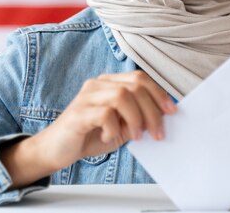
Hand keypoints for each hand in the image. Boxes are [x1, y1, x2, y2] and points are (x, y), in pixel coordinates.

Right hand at [1, 70, 176, 187]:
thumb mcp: (121, 126)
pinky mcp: (78, 113)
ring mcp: (87, 96)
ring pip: (122, 95)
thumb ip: (138, 118)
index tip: (172, 112)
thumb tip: (163, 116)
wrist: (57, 150)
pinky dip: (114, 128)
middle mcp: (98, 84)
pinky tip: (109, 138)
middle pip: (135, 86)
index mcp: (109, 83)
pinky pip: (105, 114)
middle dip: (152, 110)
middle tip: (157, 133)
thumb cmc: (91, 136)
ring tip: (136, 136)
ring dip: (136, 118)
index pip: (140, 78)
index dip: (159, 93)